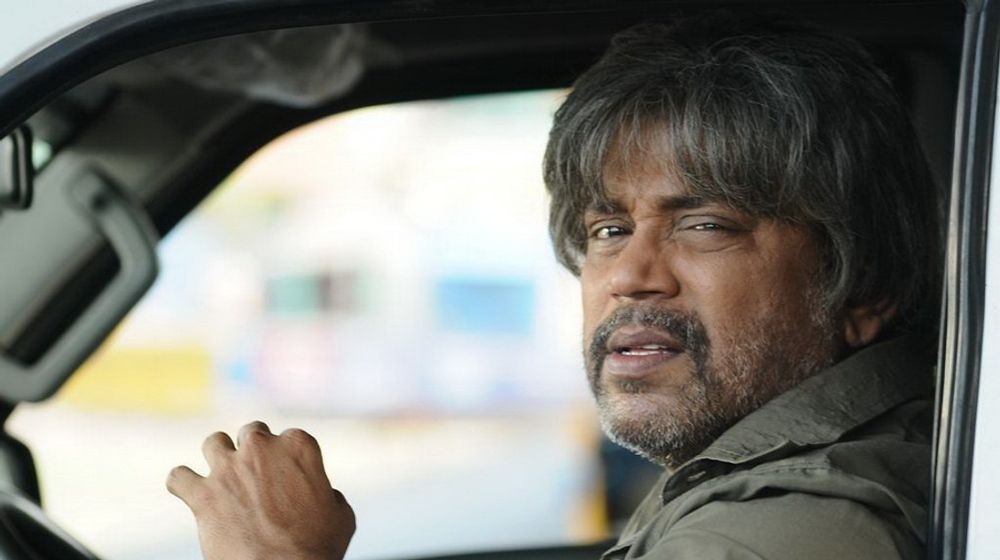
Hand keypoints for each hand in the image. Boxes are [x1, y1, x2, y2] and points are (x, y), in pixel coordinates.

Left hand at [167, 421, 354, 559]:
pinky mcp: (202, 495)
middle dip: (253, 451)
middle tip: (257, 477)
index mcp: (298, 446)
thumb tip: (322, 494)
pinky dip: (183, 484)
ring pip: (213, 442)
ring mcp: (228, 469)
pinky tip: (191, 493)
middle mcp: (261, 448)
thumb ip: (327, 491)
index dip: (287, 459)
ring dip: (217, 457)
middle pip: (251, 432)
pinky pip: (178, 477)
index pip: (290, 437)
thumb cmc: (318, 547)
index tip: (288, 479)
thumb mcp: (340, 513)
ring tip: (222, 477)